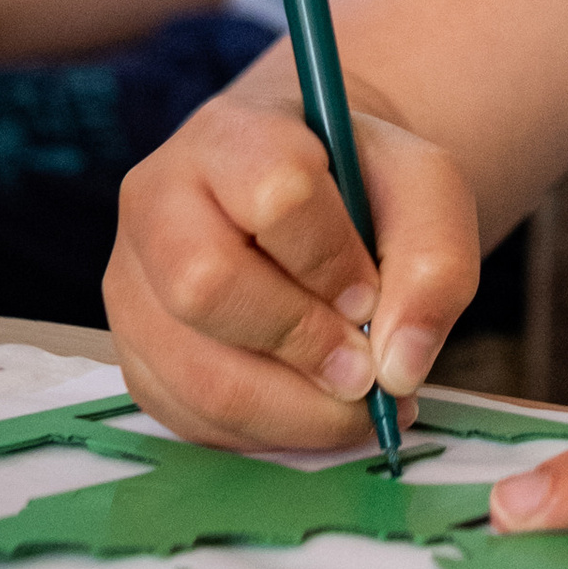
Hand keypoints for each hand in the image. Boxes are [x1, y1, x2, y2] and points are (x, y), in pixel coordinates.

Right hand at [106, 78, 480, 452]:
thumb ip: (435, 263)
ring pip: (195, 371)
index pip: (274, 195)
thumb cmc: (362, 186)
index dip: (331, 260)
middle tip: (366, 372)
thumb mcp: (425, 190)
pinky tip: (311, 410)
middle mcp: (158, 199)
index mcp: (233, 134)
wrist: (306, 195)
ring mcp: (131, 281)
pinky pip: (189, 418)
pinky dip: (264, 434)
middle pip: (206, 287)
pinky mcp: (133, 353)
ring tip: (355, 406)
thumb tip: (399, 368)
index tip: (371, 294)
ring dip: (293, 410)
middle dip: (302, 344)